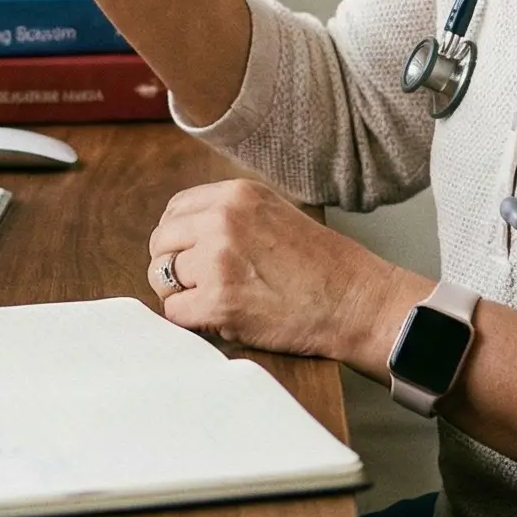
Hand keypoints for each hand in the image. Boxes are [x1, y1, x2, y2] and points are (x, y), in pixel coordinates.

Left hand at [147, 179, 427, 372]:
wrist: (355, 301)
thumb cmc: (322, 265)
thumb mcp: (274, 214)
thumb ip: (229, 215)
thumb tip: (182, 232)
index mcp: (235, 194)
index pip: (175, 210)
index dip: (179, 238)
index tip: (193, 256)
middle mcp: (222, 220)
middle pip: (161, 243)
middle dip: (175, 267)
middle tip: (202, 285)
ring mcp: (218, 260)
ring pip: (162, 278)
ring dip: (182, 294)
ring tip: (215, 301)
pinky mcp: (219, 301)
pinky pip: (175, 313)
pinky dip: (192, 321)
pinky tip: (221, 319)